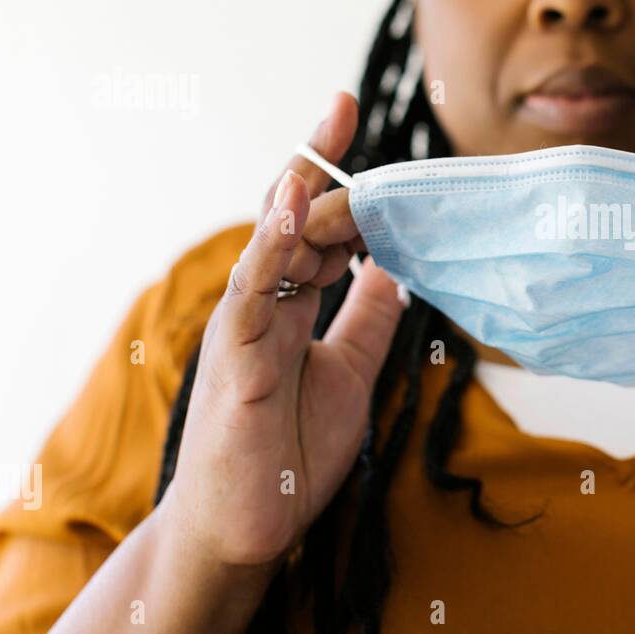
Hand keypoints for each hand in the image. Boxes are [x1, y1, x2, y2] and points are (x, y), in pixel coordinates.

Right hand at [163, 93, 403, 566]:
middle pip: (288, 218)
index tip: (360, 130)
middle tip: (346, 106)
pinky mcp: (236, 359)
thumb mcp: (350, 371)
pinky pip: (253, 291)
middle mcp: (262, 305)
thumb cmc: (288, 451)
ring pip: (269, 243)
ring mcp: (245, 327)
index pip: (314, 227)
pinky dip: (273, 246)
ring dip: (299, 187)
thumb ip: (367, 318)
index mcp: (288, 306)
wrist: (248, 527)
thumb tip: (397, 267)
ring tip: (327, 133)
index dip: (338, 181)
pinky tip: (297, 208)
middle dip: (316, 162)